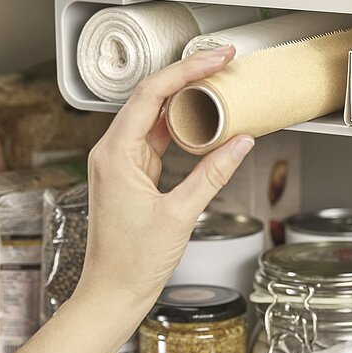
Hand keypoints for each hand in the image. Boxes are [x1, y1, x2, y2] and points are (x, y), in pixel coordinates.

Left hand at [75, 45, 254, 310]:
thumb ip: (212, 174)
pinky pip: (156, 138)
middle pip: (150, 98)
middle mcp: (111, 152)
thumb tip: (240, 143)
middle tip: (220, 62)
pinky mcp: (130, 174)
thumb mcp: (180, 215)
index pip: (150, 94)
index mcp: (114, 154)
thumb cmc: (131, 263)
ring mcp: (120, 162)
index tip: (214, 59)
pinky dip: (180, 126)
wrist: (112, 293)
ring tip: (217, 84)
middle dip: (187, 77)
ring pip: (153, 116)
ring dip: (184, 99)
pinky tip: (202, 120)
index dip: (185, 71)